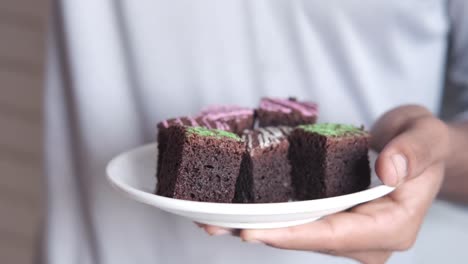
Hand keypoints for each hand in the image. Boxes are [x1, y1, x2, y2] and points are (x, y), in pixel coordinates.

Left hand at [201, 105, 449, 263]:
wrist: (416, 147)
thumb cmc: (422, 143)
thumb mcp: (426, 135)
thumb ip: (415, 151)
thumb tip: (389, 168)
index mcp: (393, 226)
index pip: (336, 234)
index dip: (292, 235)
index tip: (251, 231)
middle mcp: (366, 238)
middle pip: (308, 239)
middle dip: (261, 233)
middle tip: (216, 225)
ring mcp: (347, 232)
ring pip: (297, 234)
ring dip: (256, 228)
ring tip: (215, 221)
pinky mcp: (333, 220)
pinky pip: (298, 221)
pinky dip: (268, 217)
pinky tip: (238, 211)